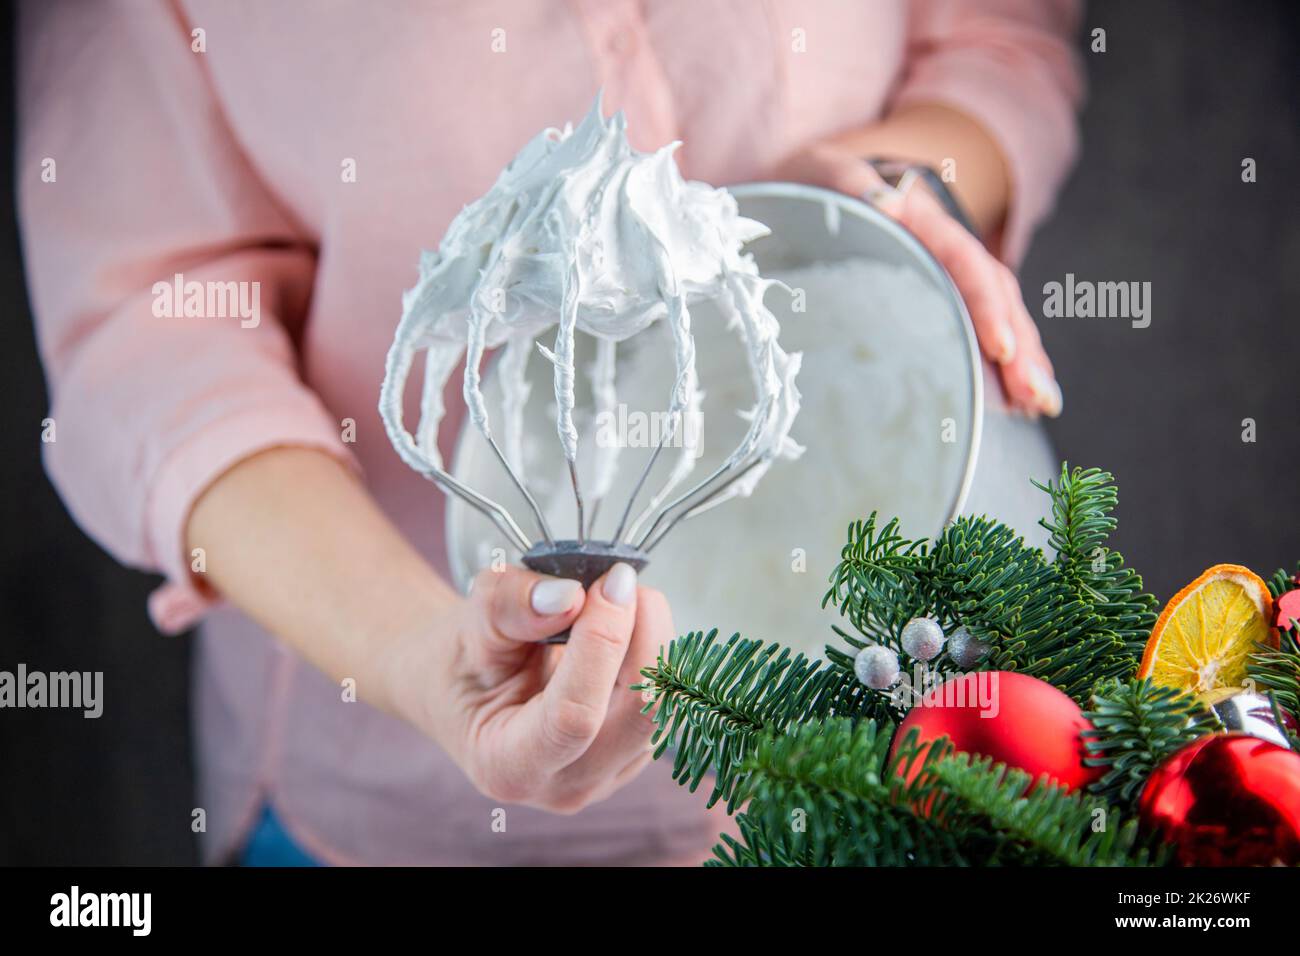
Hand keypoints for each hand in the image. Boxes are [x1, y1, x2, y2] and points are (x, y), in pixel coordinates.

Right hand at [395, 562, 669, 812]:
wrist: (462, 686)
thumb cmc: (460, 660)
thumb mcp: (468, 624)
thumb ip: (512, 607)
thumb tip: (570, 596)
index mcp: (509, 766)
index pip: (575, 716)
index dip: (602, 643)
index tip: (611, 582)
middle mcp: (565, 786)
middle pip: (638, 715)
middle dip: (644, 636)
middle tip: (621, 580)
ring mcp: (607, 776)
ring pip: (664, 707)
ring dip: (653, 639)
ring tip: (613, 599)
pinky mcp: (634, 754)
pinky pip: (669, 702)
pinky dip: (655, 652)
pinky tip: (621, 627)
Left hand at [773, 143, 1061, 416]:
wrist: (812, 185)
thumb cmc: (811, 188)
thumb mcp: (822, 176)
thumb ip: (850, 184)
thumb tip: (887, 204)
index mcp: (920, 219)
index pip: (963, 260)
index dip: (983, 303)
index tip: (999, 347)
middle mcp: (945, 244)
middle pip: (994, 294)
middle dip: (1019, 347)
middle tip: (1036, 397)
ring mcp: (947, 271)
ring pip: (998, 313)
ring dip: (1023, 359)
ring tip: (1042, 404)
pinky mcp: (941, 295)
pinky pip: (982, 327)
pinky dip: (1006, 361)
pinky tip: (1020, 399)